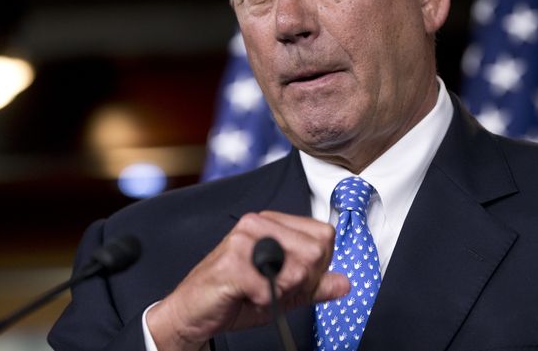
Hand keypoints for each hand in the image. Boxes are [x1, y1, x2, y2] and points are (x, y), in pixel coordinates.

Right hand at [147, 211, 348, 350]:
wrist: (192, 313)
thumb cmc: (234, 297)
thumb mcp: (283, 292)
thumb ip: (315, 286)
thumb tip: (345, 282)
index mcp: (273, 224)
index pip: (324, 235)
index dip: (319, 265)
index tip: (297, 279)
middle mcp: (258, 224)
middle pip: (316, 250)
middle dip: (302, 280)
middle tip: (275, 287)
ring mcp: (244, 239)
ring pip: (297, 268)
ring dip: (282, 290)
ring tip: (259, 290)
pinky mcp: (232, 261)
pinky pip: (271, 287)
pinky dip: (263, 301)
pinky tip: (246, 296)